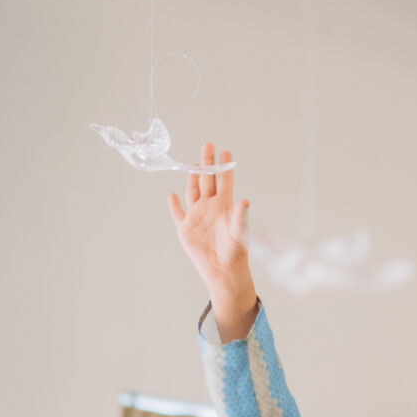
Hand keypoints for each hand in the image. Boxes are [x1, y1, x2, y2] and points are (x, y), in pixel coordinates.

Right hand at [167, 143, 255, 341]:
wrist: (222, 271)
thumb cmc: (235, 253)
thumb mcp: (239, 233)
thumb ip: (240, 216)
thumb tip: (245, 201)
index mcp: (223, 206)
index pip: (223, 181)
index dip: (223, 166)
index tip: (225, 151)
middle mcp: (210, 207)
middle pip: (207, 180)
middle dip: (207, 163)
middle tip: (208, 145)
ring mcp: (197, 217)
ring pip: (193, 192)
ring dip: (191, 177)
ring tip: (193, 163)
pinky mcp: (185, 229)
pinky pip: (178, 214)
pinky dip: (174, 205)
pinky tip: (171, 195)